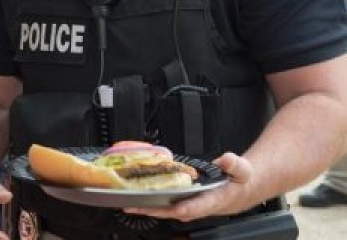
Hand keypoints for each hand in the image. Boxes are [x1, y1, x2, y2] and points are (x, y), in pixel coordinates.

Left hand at [125, 152, 254, 221]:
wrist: (240, 191)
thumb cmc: (239, 181)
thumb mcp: (242, 170)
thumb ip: (235, 164)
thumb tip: (226, 159)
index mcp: (214, 200)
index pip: (198, 206)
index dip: (186, 207)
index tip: (174, 207)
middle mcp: (199, 206)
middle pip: (174, 212)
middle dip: (154, 210)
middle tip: (134, 206)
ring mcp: (191, 206)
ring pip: (167, 211)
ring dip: (148, 208)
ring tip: (128, 205)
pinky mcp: (185, 204)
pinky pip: (166, 206)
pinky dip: (152, 204)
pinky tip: (138, 200)